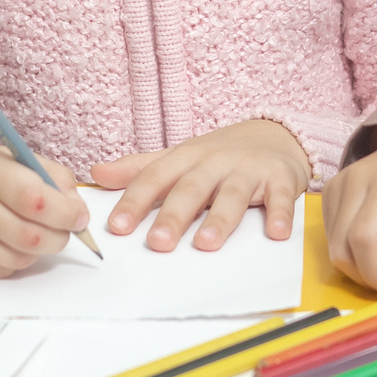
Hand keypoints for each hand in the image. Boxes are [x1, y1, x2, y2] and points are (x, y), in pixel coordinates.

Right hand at [0, 126, 90, 278]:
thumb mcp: (8, 156)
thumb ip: (49, 175)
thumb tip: (77, 208)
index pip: (35, 199)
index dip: (66, 213)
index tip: (79, 217)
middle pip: (31, 236)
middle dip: (59, 237)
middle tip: (63, 229)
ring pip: (19, 259)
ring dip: (36, 250)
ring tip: (29, 230)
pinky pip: (0, 272)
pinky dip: (13, 260)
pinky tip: (4, 241)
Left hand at [92, 120, 310, 252]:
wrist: (275, 132)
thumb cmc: (219, 154)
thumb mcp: (178, 157)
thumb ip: (139, 168)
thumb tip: (96, 174)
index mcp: (186, 158)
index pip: (155, 179)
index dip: (135, 202)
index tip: (117, 227)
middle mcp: (215, 162)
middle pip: (191, 189)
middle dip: (174, 215)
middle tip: (158, 243)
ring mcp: (248, 169)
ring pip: (232, 195)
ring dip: (220, 219)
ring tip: (207, 244)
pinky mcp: (280, 178)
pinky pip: (280, 197)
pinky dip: (280, 213)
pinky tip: (277, 233)